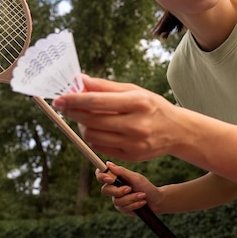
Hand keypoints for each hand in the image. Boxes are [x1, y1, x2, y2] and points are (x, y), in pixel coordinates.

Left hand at [53, 75, 178, 161]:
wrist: (177, 131)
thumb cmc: (152, 106)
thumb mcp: (134, 90)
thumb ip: (106, 87)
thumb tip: (80, 81)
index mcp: (138, 103)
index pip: (97, 102)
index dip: (74, 100)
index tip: (59, 98)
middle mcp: (136, 125)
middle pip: (91, 121)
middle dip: (73, 112)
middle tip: (64, 106)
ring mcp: (133, 143)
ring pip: (92, 136)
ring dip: (81, 125)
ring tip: (84, 117)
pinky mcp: (130, 156)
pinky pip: (100, 147)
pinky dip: (93, 136)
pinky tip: (97, 128)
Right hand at [96, 161, 162, 215]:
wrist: (156, 201)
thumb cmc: (146, 187)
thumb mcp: (135, 178)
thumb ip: (122, 172)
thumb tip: (108, 164)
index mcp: (117, 178)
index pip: (101, 175)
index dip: (101, 176)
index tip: (110, 178)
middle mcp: (114, 188)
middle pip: (105, 190)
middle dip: (119, 191)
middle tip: (130, 189)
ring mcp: (117, 199)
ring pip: (117, 201)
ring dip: (132, 198)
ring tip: (142, 196)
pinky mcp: (122, 209)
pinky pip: (123, 208)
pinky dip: (134, 204)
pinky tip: (142, 203)